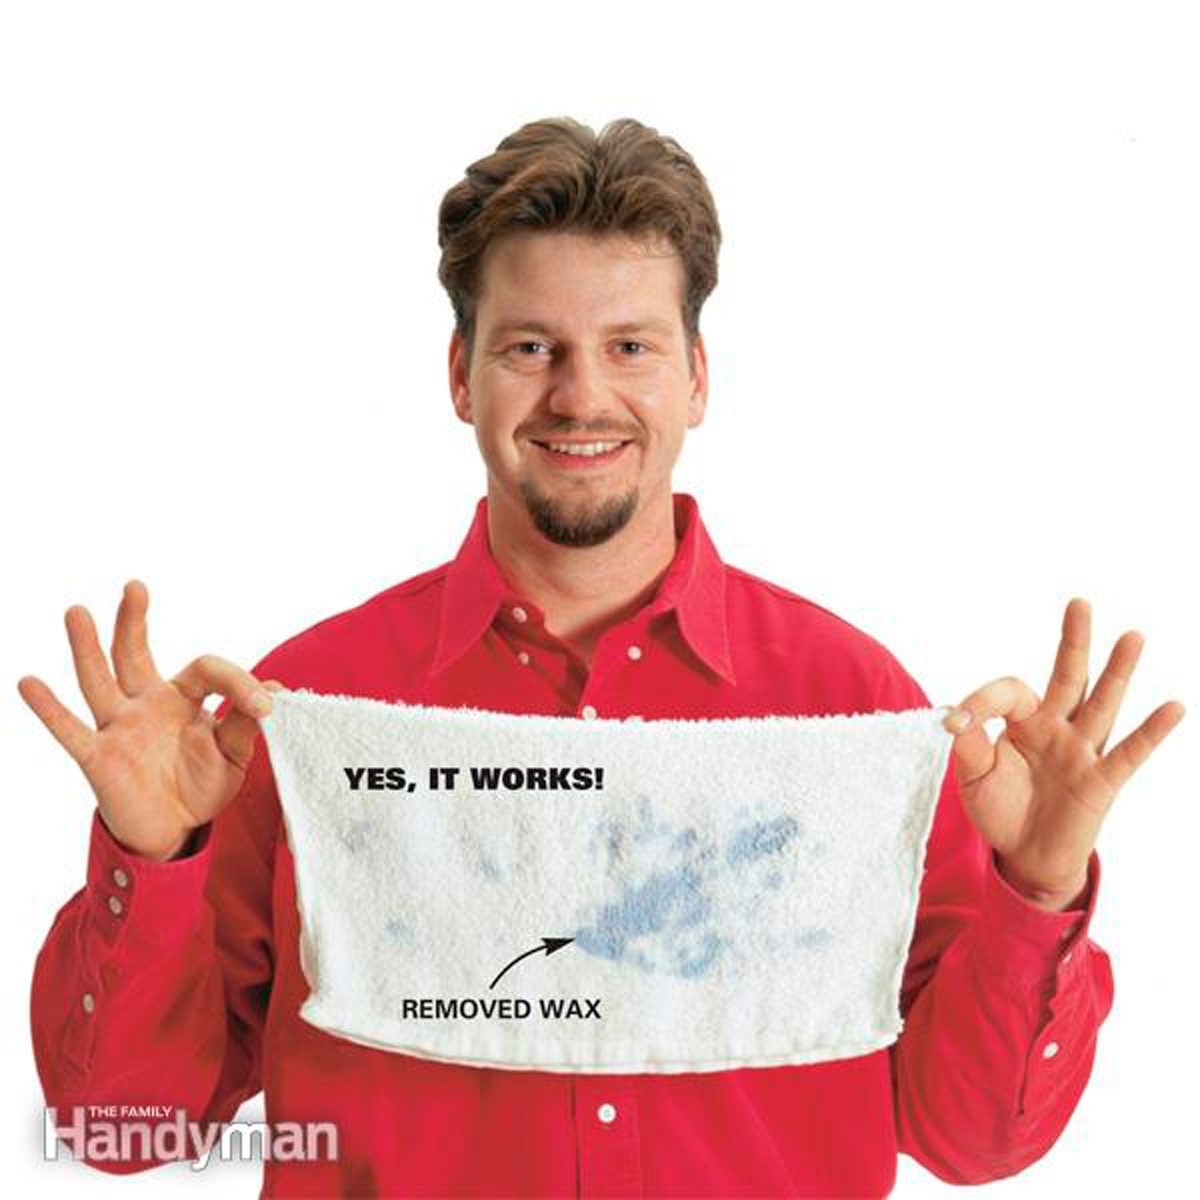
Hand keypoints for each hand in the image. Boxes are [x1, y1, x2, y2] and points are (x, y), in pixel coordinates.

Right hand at [16, 579, 280, 861]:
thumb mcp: (234, 756)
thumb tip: (275, 690)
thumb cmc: (201, 786)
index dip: (239, 683)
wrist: (174, 831)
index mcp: (182, 699)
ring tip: (77, 612)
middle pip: (134, 654)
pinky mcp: (98, 756)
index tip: (265, 706)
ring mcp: (118, 728)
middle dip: (133, 621)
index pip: (206, 670)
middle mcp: (145, 704)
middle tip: (135, 586)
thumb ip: (247, 724)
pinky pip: (70, 730)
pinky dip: (49, 708)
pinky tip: (29, 682)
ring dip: (87, 647)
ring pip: (99, 680)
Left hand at [942, 597, 1184, 909]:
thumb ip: (968, 746)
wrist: (1024, 857)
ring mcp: (1082, 752)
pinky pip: (1129, 753)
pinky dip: (1152, 731)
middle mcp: (1056, 729)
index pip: (1009, 692)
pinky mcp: (1101, 781)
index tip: (959, 720)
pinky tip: (1174, 706)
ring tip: (1133, 636)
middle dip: (1073, 640)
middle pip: (1068, 677)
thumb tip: (955, 716)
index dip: (983, 700)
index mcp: (1022, 723)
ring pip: (1102, 704)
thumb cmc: (999, 810)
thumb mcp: (972, 778)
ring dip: (1118, 671)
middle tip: (1079, 603)